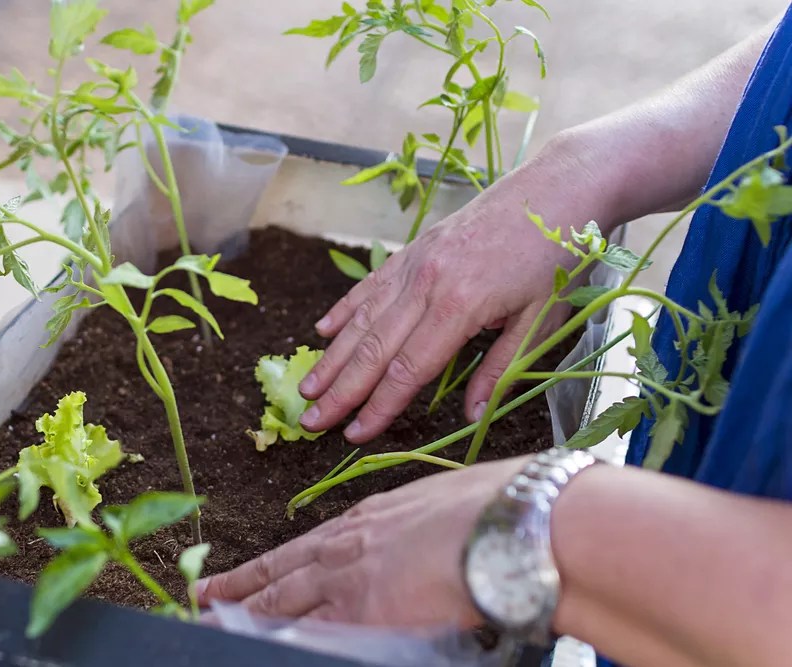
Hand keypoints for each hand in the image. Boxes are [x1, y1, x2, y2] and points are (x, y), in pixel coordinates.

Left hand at [196, 458, 524, 627]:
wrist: (509, 520)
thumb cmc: (491, 506)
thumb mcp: (439, 507)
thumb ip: (414, 528)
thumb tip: (417, 546)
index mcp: (366, 520)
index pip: (303, 547)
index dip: (269, 562)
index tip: (243, 570)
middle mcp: (347, 547)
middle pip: (279, 572)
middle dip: (238, 586)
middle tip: (204, 594)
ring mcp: (349, 580)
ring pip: (283, 602)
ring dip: (246, 612)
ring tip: (213, 618)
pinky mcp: (363, 612)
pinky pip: (311, 633)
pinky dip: (283, 637)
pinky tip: (256, 641)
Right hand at [298, 140, 603, 442]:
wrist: (558, 187)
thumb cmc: (557, 257)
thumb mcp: (540, 321)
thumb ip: (500, 369)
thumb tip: (472, 417)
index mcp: (460, 306)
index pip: (408, 369)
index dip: (379, 407)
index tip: (354, 435)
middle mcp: (427, 283)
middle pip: (373, 348)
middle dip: (340, 389)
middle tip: (310, 421)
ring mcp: (416, 263)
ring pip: (363, 317)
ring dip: (332, 356)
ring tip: (307, 388)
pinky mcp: (415, 248)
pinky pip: (371, 284)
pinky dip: (344, 309)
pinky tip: (322, 331)